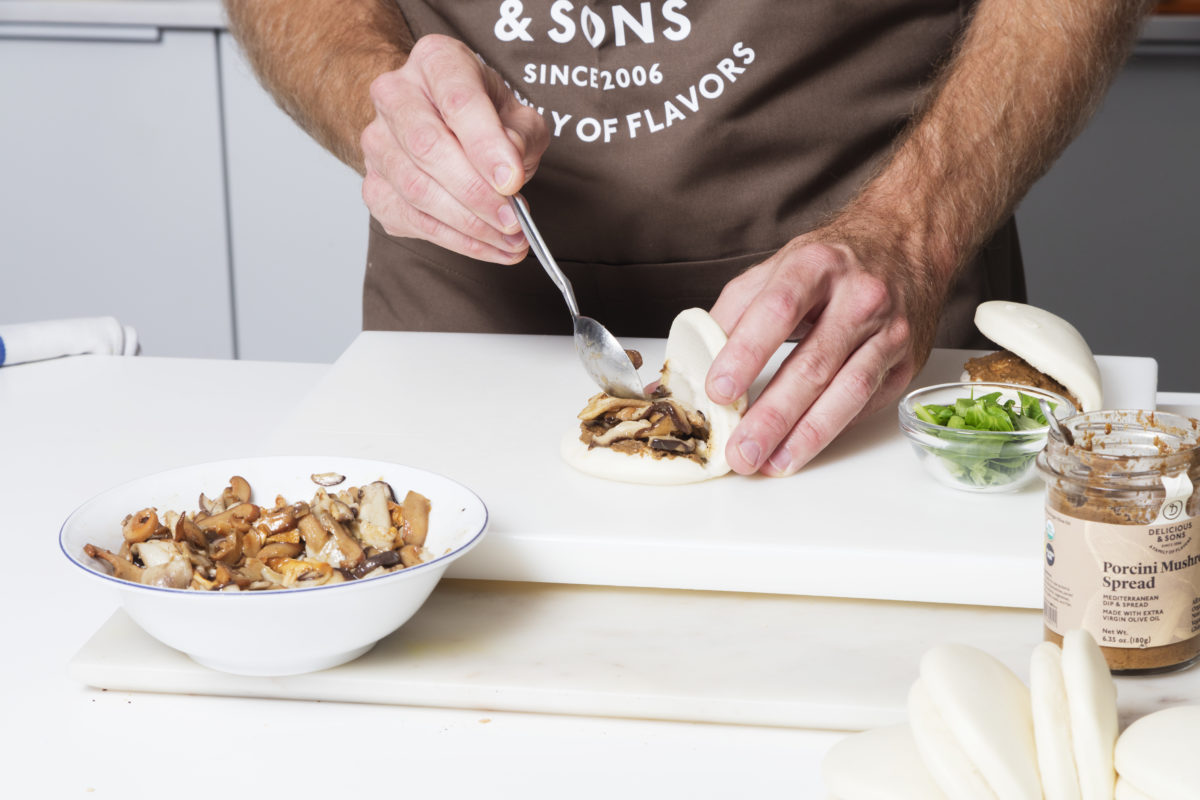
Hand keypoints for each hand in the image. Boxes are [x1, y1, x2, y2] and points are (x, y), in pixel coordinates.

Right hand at [360, 34, 549, 262]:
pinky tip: (489, 247)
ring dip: (469, 225)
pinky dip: (456, 241)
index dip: (485, 146)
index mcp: (436, 62)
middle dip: (475, 192)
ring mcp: (377, 143)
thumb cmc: (484, 117)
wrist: (443, 125)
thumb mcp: (517, 115)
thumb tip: (508, 174)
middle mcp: (395, 96)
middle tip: (513, 219)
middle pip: (427, 147)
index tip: (512, 181)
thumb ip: (519, 137)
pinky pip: (412, 220)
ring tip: (510, 241)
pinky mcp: (375, 187)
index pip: (457, 102)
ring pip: (416, 190)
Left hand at [706, 232, 943, 476]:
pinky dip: (833, 429)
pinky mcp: (906, 362)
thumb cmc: (834, 261)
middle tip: (741, 450)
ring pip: (848, 391)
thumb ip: (736, 308)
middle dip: (773, 415)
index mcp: (817, 265)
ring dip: (806, 435)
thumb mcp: (781, 264)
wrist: (907, 242)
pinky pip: (867, 402)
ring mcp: (889, 331)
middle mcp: (860, 297)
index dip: (746, 353)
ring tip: (771, 463)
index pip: (778, 311)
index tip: (718, 391)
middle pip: (813, 363)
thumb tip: (700, 358)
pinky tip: (802, 448)